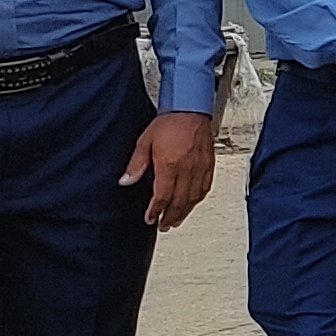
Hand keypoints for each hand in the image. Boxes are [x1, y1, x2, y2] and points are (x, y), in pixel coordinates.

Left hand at [119, 110, 217, 229]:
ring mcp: (200, 168)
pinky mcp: (209, 165)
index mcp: (169, 165)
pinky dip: (198, 199)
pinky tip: (193, 203)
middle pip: (179, 202)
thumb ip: (136, 164)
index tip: (150, 218)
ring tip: (176, 221)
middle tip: (163, 226)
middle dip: (170, 217)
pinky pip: (205, 188)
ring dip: (184, 212)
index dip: (155, 211)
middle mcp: (187, 169)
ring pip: (193, 198)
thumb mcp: (144, 141)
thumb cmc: (169, 122)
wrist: (191, 109)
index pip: (162, 196)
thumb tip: (126, 181)